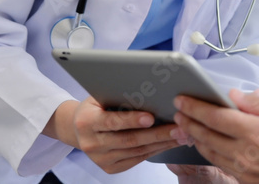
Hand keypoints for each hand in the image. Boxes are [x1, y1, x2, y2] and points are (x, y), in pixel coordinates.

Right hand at [47, 97, 179, 173]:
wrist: (78, 129)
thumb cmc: (95, 107)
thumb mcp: (99, 97)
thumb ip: (118, 96)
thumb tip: (147, 91)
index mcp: (87, 122)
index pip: (112, 122)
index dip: (132, 120)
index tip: (151, 117)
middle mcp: (92, 143)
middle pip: (129, 140)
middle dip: (157, 134)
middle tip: (178, 127)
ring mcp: (101, 159)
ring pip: (137, 151)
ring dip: (162, 143)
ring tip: (180, 135)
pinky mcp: (110, 168)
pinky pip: (137, 159)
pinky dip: (155, 150)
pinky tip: (168, 143)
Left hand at [172, 89, 258, 183]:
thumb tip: (235, 94)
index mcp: (256, 132)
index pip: (215, 115)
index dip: (195, 106)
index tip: (183, 99)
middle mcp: (246, 153)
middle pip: (206, 134)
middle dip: (188, 121)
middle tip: (178, 111)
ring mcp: (244, 170)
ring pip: (209, 151)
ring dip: (195, 137)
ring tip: (187, 126)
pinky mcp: (246, 182)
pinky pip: (221, 164)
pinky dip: (209, 152)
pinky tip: (207, 144)